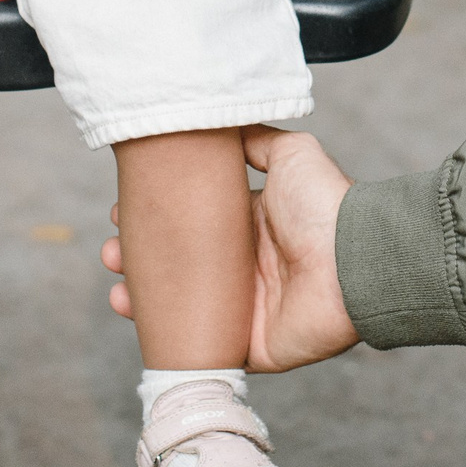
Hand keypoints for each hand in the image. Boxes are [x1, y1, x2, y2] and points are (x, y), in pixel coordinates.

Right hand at [103, 125, 361, 371]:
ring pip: (180, 306)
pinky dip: (165, 336)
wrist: (354, 262)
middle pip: (179, 267)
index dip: (157, 220)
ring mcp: (245, 309)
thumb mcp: (290, 154)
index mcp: (251, 226)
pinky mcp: (249, 345)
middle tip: (111, 252)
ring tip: (117, 285)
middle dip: (139, 259)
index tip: (120, 212)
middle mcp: (245, 267)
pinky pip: (199, 346)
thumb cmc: (325, 205)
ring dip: (142, 297)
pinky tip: (136, 318)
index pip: (192, 225)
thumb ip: (255, 141)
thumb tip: (224, 121)